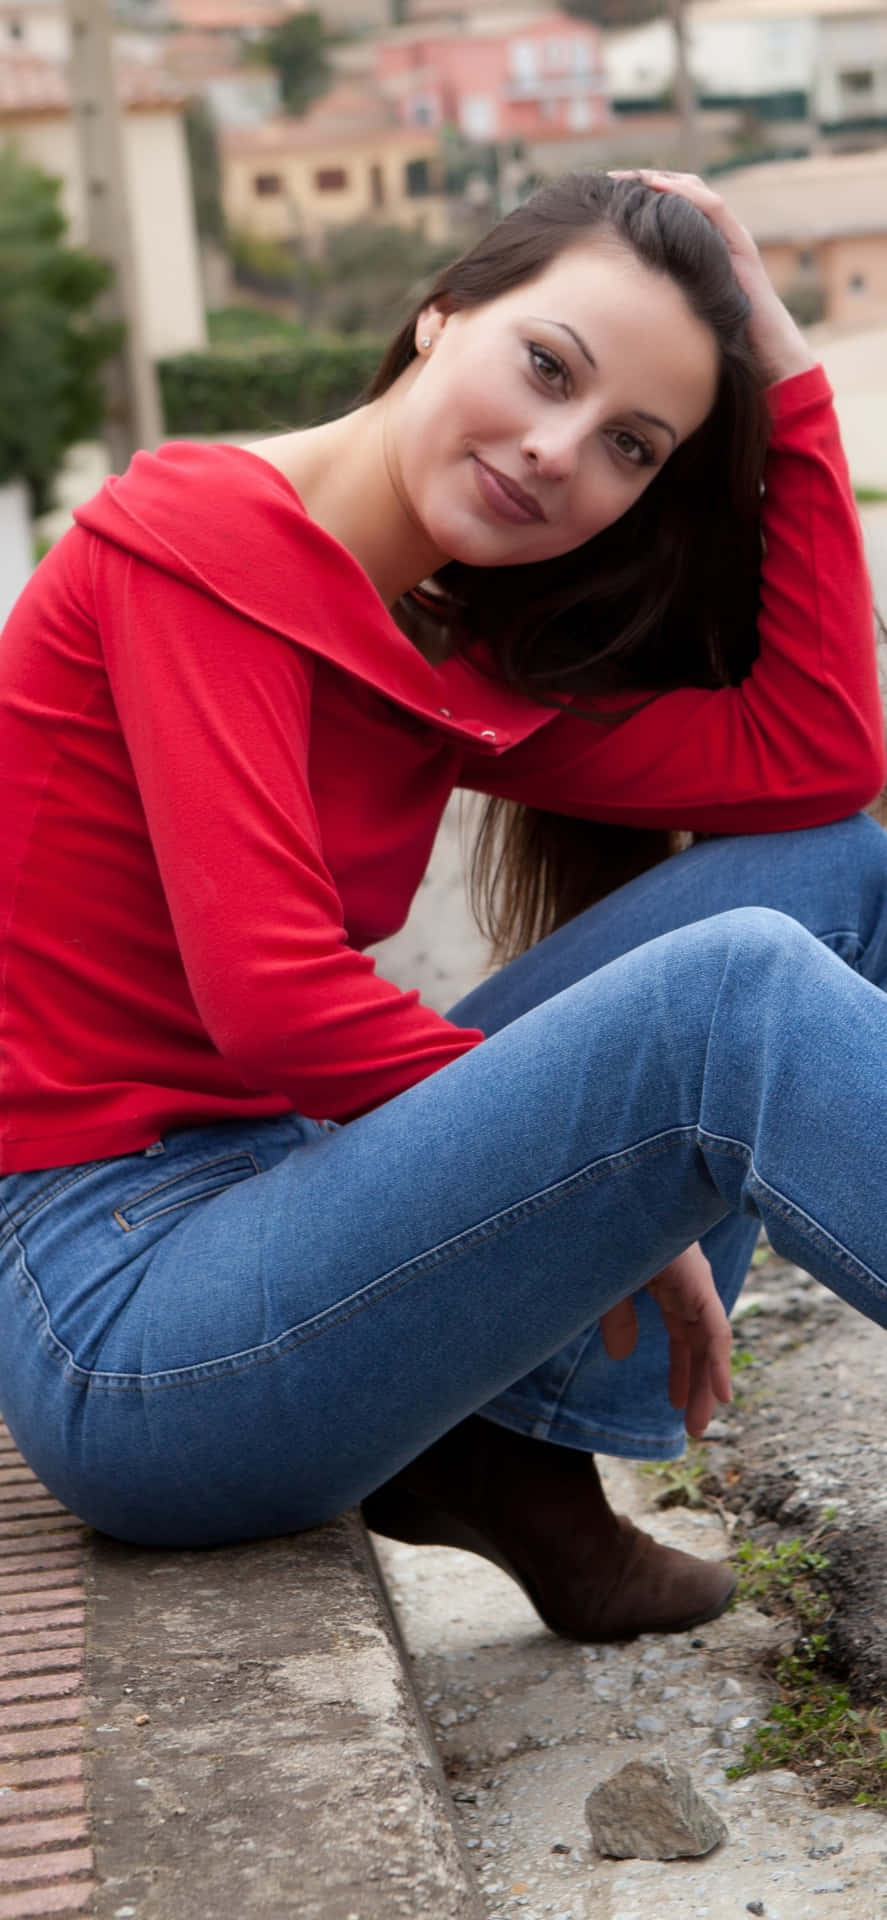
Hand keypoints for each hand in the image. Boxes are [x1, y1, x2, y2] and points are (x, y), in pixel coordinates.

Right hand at [600, 1240, 732, 1438]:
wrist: (610, 1191)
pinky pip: (715, 1329)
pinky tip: (721, 1395)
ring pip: (709, 1343)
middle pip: (698, 1343)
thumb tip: (622, 1355)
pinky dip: (719, 1363)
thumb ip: (617, 1317)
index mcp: (666, 1281)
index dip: (682, 1369)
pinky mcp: (696, 1281)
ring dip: (707, 1385)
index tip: (676, 1402)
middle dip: (696, 1384)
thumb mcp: (606, 1283)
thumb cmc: (605, 1230)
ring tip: (700, 1424)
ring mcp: (693, 1281)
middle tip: (691, 1426)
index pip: (682, 1332)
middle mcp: (686, 1283)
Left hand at [608, 168, 818, 385]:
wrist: (769, 358)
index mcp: (701, 249)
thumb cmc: (724, 345)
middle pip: (681, 191)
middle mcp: (719, 236)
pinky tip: (658, 188)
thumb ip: (658, 299)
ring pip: (697, 191)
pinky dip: (686, 194)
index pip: (670, 206)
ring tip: (631, 178)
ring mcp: (733, 238)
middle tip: (609, 180)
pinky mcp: (742, 247)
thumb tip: (614, 305)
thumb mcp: (679, 315)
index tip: (605, 194)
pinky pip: (714, 209)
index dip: (639, 196)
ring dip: (661, 180)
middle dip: (644, 180)